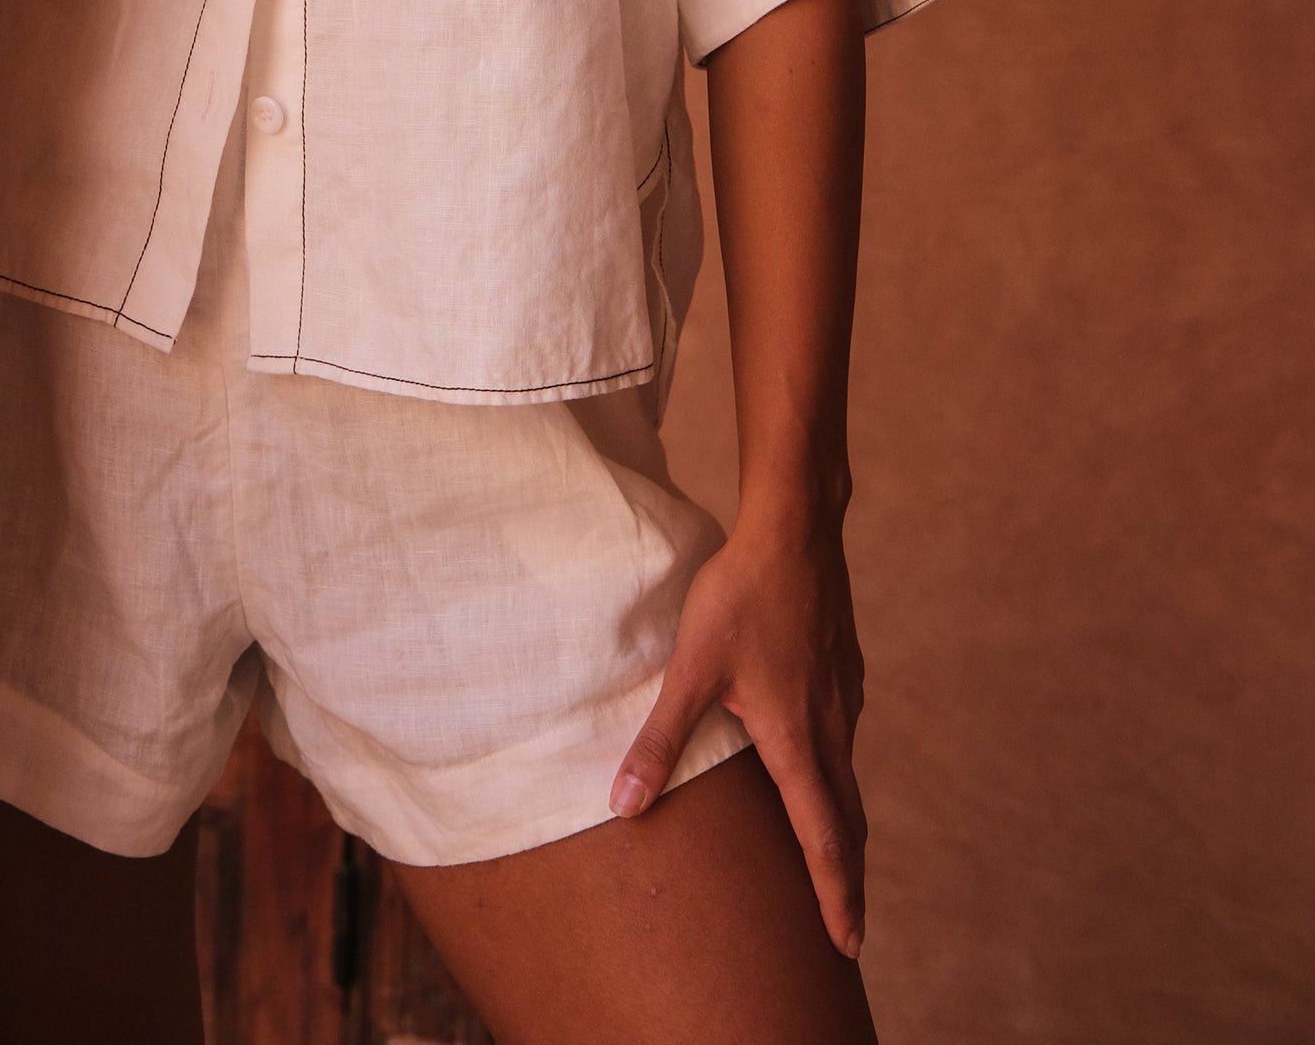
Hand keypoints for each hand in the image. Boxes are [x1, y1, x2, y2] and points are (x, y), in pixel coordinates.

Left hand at [608, 505, 867, 955]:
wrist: (794, 529)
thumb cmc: (741, 597)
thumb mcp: (690, 668)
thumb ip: (659, 739)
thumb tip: (624, 804)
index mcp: (797, 740)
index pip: (823, 838)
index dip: (835, 896)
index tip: (847, 943)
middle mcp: (831, 728)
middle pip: (847, 821)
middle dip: (846, 878)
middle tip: (847, 930)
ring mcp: (844, 697)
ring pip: (849, 780)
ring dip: (843, 829)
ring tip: (832, 859)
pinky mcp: (844, 670)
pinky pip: (846, 741)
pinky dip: (839, 778)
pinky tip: (820, 768)